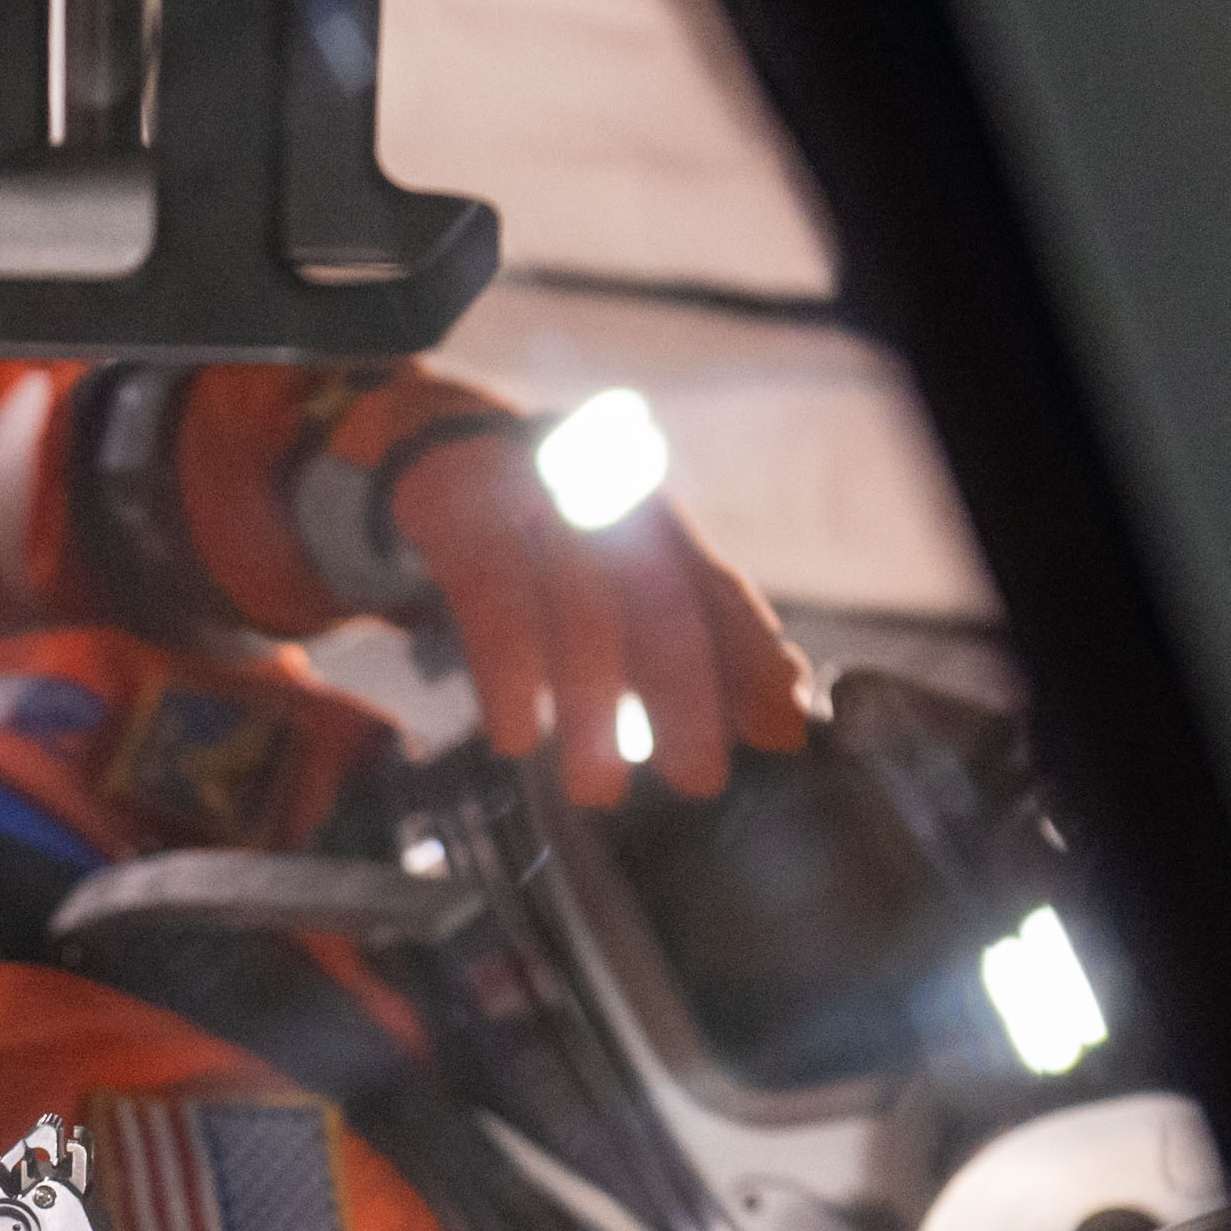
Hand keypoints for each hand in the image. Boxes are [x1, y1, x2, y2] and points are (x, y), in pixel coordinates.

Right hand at [388, 422, 808, 809]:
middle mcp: (613, 508)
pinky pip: (496, 608)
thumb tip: (776, 713)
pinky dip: (511, 679)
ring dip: (595, 708)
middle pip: (663, 603)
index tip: (780, 730)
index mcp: (658, 522)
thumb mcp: (622, 574)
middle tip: (696, 779)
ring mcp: (541, 511)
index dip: (752, 661)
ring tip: (597, 788)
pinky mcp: (470, 524)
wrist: (450, 442)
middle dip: (687, 697)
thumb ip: (696, 636)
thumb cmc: (550, 538)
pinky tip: (518, 737)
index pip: (717, 590)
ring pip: (583, 612)